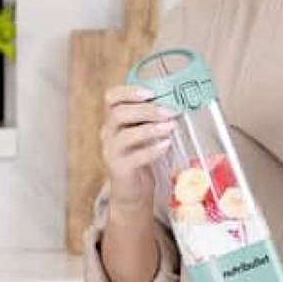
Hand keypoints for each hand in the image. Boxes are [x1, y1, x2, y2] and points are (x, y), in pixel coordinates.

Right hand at [99, 84, 179, 212]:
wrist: (132, 189)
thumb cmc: (140, 155)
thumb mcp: (143, 132)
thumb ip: (151, 118)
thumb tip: (175, 102)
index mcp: (113, 119)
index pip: (111, 97)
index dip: (129, 91)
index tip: (150, 92)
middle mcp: (108, 133)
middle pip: (118, 114)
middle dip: (146, 110)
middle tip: (169, 111)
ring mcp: (111, 152)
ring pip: (125, 135)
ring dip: (150, 129)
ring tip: (170, 126)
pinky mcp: (119, 169)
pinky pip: (134, 158)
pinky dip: (152, 150)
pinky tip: (166, 144)